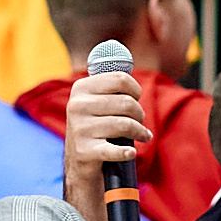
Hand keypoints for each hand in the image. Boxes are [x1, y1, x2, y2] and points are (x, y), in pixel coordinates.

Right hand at [62, 67, 150, 220]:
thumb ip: (108, 84)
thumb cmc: (95, 127)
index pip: (120, 79)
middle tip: (140, 121)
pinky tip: (131, 153)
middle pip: (126, 103)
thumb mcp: (95, 102)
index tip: (137, 97)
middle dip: (139, 113)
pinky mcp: (85, 152)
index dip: (135, 89)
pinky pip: (115, 150)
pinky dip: (126, 153)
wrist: (79, 162)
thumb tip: (124, 58)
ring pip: (125, 125)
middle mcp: (77, 106)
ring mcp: (80, 129)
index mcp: (80, 88)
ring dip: (140, 132)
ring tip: (144, 135)